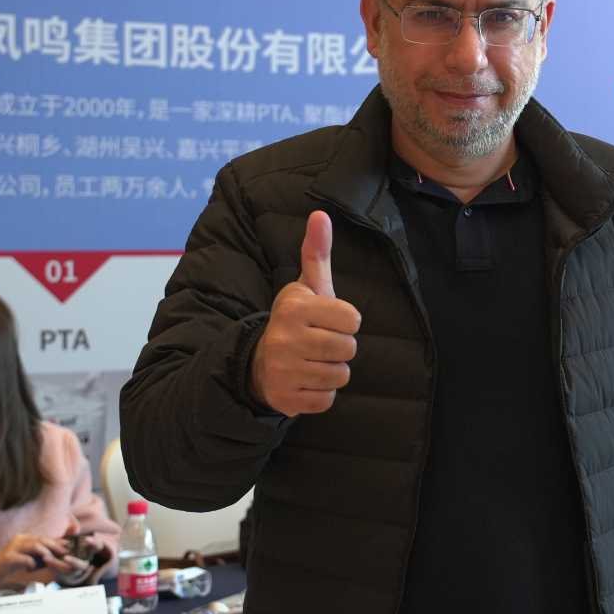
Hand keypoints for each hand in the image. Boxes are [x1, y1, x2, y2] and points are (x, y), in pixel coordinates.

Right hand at [0, 530, 78, 589]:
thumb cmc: (11, 565)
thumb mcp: (29, 558)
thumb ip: (42, 556)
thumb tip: (60, 555)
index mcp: (26, 538)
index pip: (45, 538)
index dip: (59, 542)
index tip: (71, 548)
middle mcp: (20, 539)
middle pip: (41, 540)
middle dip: (55, 546)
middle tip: (65, 554)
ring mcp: (13, 547)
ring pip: (33, 545)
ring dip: (45, 553)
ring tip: (51, 560)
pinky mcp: (7, 557)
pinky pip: (22, 558)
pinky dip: (30, 562)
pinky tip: (32, 568)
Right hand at [250, 210, 361, 415]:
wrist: (260, 363)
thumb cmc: (296, 321)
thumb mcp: (306, 287)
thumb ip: (316, 252)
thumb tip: (320, 214)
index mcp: (295, 307)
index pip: (353, 319)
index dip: (346, 321)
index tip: (328, 321)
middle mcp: (286, 338)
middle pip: (349, 349)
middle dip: (341, 348)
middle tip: (320, 343)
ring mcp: (284, 370)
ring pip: (341, 375)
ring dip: (332, 371)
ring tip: (313, 361)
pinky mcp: (286, 398)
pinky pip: (327, 399)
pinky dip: (322, 393)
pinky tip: (306, 380)